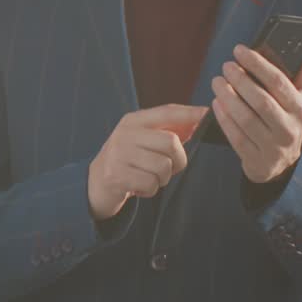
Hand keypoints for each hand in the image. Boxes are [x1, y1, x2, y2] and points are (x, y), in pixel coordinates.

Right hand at [87, 104, 207, 220]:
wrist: (95, 183)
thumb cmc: (128, 160)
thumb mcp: (143, 140)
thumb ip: (168, 130)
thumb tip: (199, 118)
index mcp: (133, 121)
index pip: (167, 112)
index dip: (189, 113)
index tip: (207, 114)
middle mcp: (125, 133)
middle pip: (171, 142)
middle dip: (177, 160)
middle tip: (168, 168)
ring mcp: (119, 154)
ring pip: (163, 167)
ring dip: (162, 178)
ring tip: (148, 177)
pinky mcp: (116, 175)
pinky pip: (151, 184)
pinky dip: (150, 190)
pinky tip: (139, 186)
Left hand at [210, 32, 301, 183]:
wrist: (284, 162)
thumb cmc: (289, 117)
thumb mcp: (301, 94)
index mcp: (301, 107)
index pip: (278, 82)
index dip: (257, 64)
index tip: (239, 50)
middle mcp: (290, 128)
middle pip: (261, 101)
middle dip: (240, 80)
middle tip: (225, 65)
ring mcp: (273, 146)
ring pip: (246, 120)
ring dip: (228, 98)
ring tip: (216, 81)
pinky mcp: (256, 159)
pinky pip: (236, 138)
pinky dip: (224, 119)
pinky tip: (216, 104)